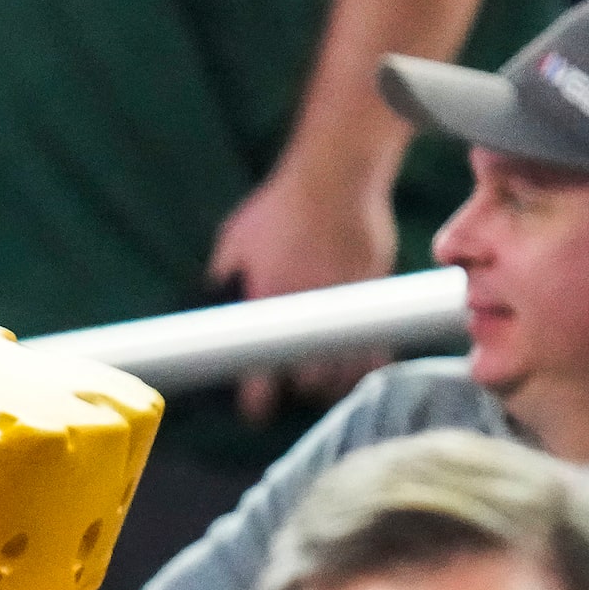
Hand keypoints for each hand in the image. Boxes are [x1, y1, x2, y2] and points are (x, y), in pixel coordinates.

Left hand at [208, 160, 398, 422]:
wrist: (334, 178)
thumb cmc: (278, 207)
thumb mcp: (235, 241)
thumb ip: (225, 278)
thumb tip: (212, 304)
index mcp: (267, 306)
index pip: (262, 375)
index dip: (256, 401)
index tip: (254, 411)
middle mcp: (308, 315)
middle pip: (307, 383)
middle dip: (296, 389)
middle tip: (287, 384)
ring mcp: (344, 309)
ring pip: (345, 372)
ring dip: (332, 382)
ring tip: (320, 380)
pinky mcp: (374, 298)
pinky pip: (376, 348)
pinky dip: (367, 363)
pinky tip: (356, 366)